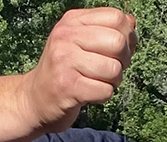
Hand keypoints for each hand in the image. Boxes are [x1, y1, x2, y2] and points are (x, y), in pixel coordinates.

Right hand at [19, 7, 136, 132]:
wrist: (36, 98)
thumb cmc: (65, 70)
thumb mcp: (82, 43)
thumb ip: (107, 31)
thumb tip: (131, 22)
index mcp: (72, 21)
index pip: (116, 18)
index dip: (127, 37)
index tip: (118, 51)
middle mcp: (66, 36)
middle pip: (118, 42)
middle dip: (123, 61)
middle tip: (111, 70)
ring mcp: (65, 60)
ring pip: (114, 69)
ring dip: (113, 81)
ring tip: (98, 82)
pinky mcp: (67, 86)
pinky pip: (105, 91)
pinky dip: (103, 96)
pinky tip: (89, 93)